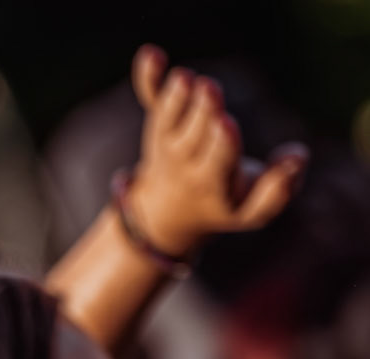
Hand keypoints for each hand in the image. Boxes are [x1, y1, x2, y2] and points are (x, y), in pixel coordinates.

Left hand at [126, 44, 306, 257]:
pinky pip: (151, 101)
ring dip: (176, 99)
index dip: (221, 143)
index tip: (225, 125)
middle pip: (193, 134)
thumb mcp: (251, 211)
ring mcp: (169, 141)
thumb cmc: (223, 203)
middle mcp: (185, 162)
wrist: (171, 212)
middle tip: (208, 89)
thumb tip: (298, 157)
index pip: (217, 162)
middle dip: (202, 111)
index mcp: (213, 182)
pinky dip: (149, 80)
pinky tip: (152, 56)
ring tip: (185, 80)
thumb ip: (276, 192)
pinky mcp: (160, 123)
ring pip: (168, 120)